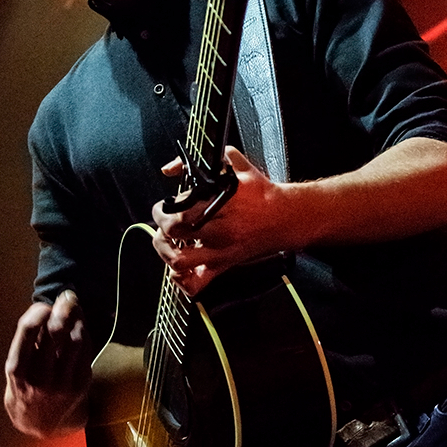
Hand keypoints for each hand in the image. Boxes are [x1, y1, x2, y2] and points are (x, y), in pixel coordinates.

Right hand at [4, 289, 91, 436]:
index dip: (38, 312)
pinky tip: (80, 326)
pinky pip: (86, 352)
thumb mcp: (16, 371)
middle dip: (63, 308)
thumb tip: (45, 310)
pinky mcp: (79, 385)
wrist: (40, 425)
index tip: (44, 305)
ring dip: (77, 318)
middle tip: (67, 296)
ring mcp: (62, 383)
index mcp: (17, 371)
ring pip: (75, 340)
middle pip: (56, 333)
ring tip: (74, 308)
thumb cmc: (26, 390)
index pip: (27, 333)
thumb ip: (27, 345)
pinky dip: (84, 334)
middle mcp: (40, 378)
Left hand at [152, 146, 288, 296]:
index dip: (164, 208)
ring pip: (178, 261)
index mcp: (222, 204)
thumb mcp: (234, 164)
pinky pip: (196, 285)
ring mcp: (220, 252)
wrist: (285, 217)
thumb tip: (169, 169)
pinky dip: (181, 280)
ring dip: (165, 251)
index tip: (165, 205)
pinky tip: (179, 268)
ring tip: (168, 242)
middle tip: (163, 221)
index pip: (180, 211)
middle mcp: (220, 230)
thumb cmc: (260, 192)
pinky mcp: (223, 266)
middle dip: (160, 225)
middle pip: (173, 233)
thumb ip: (200, 162)